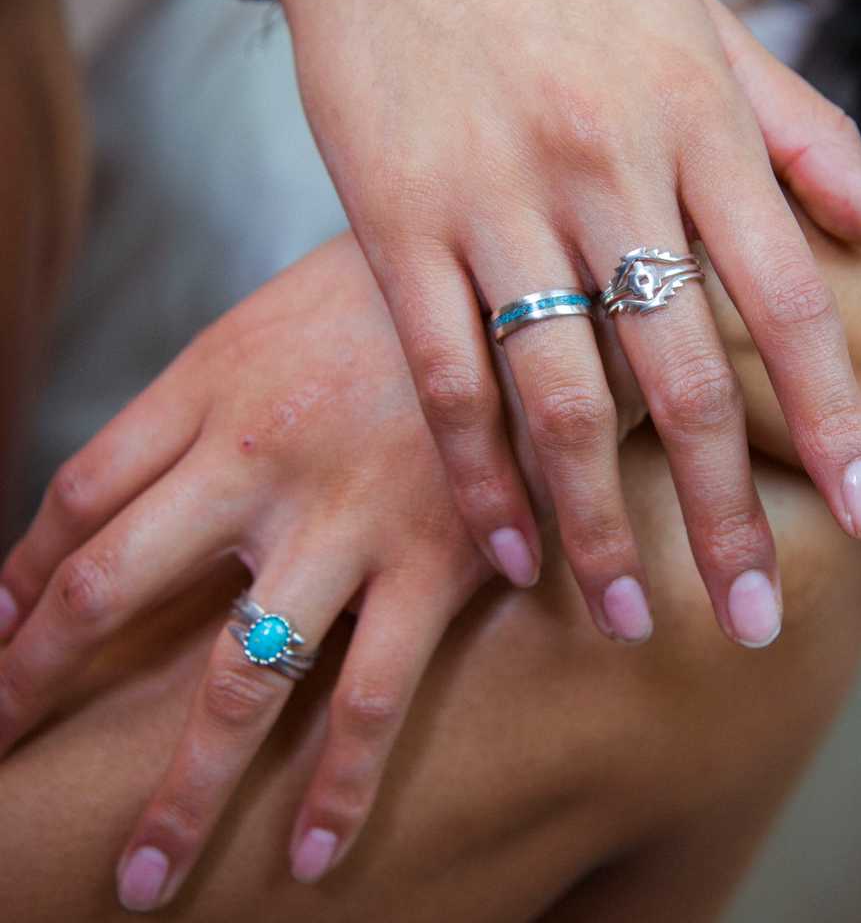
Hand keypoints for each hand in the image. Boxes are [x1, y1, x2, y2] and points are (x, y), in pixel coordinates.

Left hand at [0, 234, 489, 906]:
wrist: (533, 274)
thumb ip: (216, 388)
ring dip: (179, 789)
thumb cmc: (401, 286)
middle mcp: (257, 458)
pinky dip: (338, 782)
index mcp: (213, 382)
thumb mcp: (285, 309)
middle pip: (109, 589)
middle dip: (36, 681)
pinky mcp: (437, 558)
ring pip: (235, 679)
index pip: (78, 495)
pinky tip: (312, 850)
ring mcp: (343, 519)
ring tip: (142, 879)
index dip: (21, 577)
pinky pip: (372, 694)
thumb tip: (155, 472)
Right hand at [253, 0, 860, 647]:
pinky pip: (445, 373)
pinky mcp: (395, 221)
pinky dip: (477, 474)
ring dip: (597, 523)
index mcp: (693, 120)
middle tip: (753, 619)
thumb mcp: (702, 28)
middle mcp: (601, 167)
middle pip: (680, 375)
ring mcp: (493, 199)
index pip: (788, 296)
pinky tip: (509, 548)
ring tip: (625, 618)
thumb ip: (805, 133)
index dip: (837, 416)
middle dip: (723, 512)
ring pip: (558, 396)